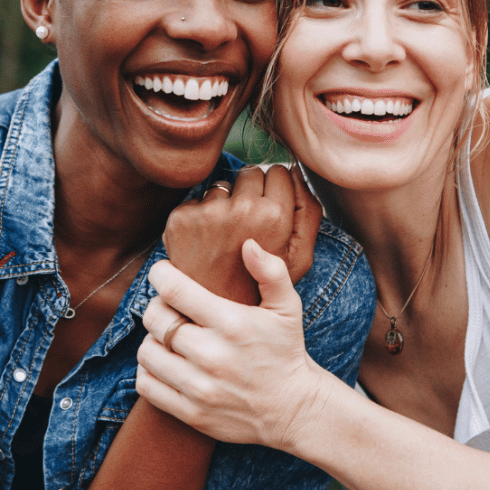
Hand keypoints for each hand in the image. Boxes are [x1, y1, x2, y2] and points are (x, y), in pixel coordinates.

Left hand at [137, 240, 324, 449]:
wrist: (294, 410)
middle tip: (169, 306)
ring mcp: (200, 388)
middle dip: (156, 306)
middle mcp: (212, 356)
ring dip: (152, 339)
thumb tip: (248, 244)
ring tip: (168, 335)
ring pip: (147, 352)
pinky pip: (147, 385)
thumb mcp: (287, 307)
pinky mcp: (192, 413)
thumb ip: (271, 271)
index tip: (162, 272)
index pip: (175, 291)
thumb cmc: (285, 350)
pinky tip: (166, 362)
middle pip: (156, 319)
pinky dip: (149, 370)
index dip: (160, 275)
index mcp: (232, 324)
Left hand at [163, 165, 320, 304]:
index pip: (278, 171)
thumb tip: (295, 171)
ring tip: (225, 240)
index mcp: (274, 216)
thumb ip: (308, 212)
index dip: (276, 188)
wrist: (216, 318)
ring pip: (221, 186)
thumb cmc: (262, 288)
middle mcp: (241, 210)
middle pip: (249, 173)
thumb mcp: (300, 258)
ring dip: (224, 204)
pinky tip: (204, 245)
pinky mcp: (181, 220)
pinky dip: (198, 218)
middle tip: (247, 226)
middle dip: (250, 192)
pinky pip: (195, 202)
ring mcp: (208, 214)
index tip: (270, 209)